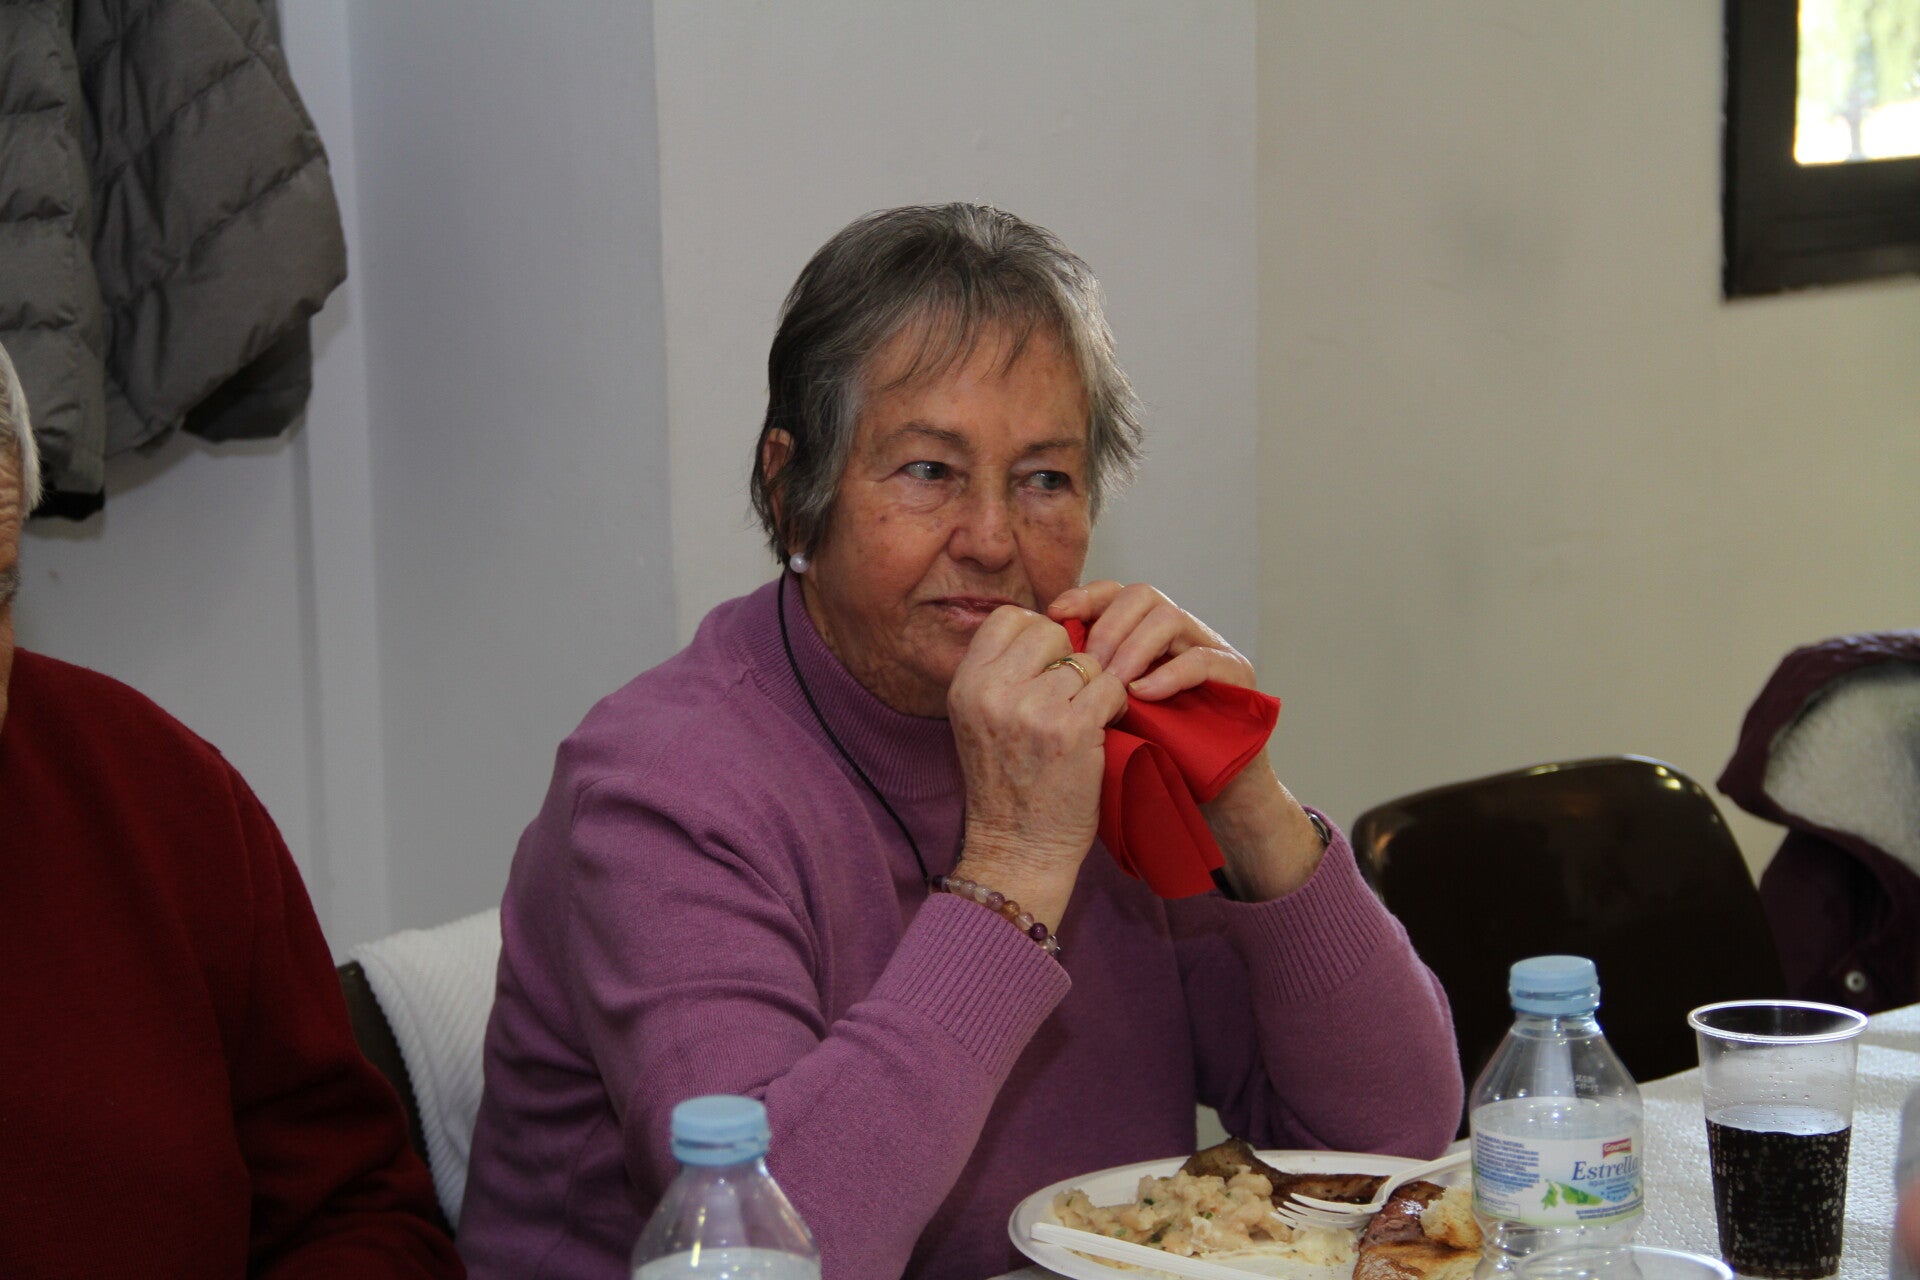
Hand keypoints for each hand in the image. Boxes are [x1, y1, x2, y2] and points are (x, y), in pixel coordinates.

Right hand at [946, 606, 1128, 930]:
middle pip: (1050, 631)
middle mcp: (994, 691)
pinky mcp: (1073, 729)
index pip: (1008, 618)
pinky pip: (1110, 686)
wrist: (1017, 849)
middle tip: (1071, 693)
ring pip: (1086, 660)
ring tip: (1088, 715)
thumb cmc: (1004, 787)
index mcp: (967, 684)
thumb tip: (1042, 628)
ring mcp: (1034, 708)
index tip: (1047, 666)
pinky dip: (1116, 703)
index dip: (1036, 635)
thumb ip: (999, 676)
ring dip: (1096, 684)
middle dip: (1070, 655)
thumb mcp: (978, 722)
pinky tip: (1105, 725)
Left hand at [1047, 581, 1325, 898]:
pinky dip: (1169, 673)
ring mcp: (1210, 649)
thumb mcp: (1099, 718)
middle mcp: (1178, 634)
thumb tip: (1023, 663)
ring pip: (1169, 617)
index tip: (1054, 615)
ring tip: (1113, 681)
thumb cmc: (1144, 761)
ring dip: (1134, 646)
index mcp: (1143, 636)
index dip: (1084, 597)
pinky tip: (1143, 695)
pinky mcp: (1237, 675)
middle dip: (1107, 624)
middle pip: (1139, 595)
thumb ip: (1076, 685)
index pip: (1113, 594)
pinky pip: (1201, 658)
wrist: (1204, 799)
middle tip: (1085, 660)